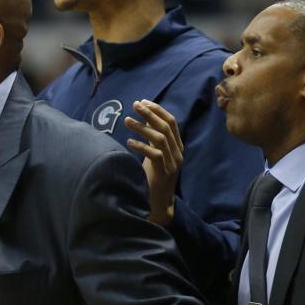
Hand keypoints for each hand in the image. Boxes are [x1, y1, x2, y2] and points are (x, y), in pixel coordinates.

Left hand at [124, 100, 182, 225]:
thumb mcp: (154, 154)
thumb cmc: (152, 177)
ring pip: (160, 138)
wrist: (157, 202)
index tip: (143, 102)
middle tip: (134, 105)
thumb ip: (153, 138)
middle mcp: (178, 153)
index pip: (172, 122)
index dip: (158, 110)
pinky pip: (154, 155)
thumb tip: (144, 118)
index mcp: (177, 146)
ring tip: (126, 120)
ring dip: (142, 127)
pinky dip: (141, 146)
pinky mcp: (164, 173)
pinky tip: (129, 141)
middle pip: (166, 127)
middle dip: (150, 114)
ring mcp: (173, 163)